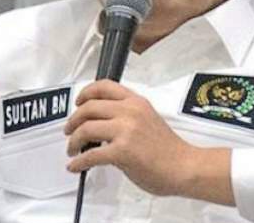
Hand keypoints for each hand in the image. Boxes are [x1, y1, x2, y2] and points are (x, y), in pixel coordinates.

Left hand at [65, 80, 198, 196]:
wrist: (184, 167)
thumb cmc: (169, 149)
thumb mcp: (149, 118)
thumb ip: (128, 115)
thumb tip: (103, 123)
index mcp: (136, 102)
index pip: (104, 86)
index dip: (85, 93)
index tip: (78, 102)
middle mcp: (129, 111)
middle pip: (89, 107)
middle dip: (73, 120)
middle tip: (69, 130)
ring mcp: (125, 130)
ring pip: (85, 128)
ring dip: (73, 140)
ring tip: (72, 149)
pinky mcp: (122, 151)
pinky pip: (90, 155)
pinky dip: (79, 161)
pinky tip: (76, 166)